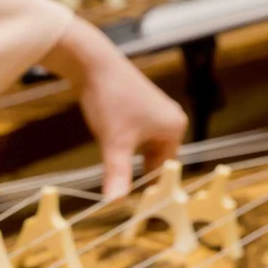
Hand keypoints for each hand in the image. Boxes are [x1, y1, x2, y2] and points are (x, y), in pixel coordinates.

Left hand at [37, 19, 186, 197]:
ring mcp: (156, 111)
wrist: (92, 63)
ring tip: (108, 157)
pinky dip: (122, 143)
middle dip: (134, 170)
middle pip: (154, 160)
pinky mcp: (140, 105)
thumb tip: (114, 204)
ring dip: (125, 156)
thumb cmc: (109, 100)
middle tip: (115, 186)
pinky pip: (135, 135)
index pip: (163, 169)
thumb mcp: (114, 144)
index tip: (130, 202)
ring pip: (142, 148)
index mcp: (175, 128)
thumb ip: (117, 175)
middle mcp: (171, 119)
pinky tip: (106, 140)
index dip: (146, 186)